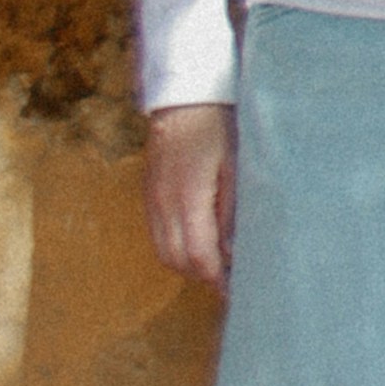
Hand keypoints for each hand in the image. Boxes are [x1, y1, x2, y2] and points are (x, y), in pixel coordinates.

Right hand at [140, 102, 234, 285]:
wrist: (184, 95)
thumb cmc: (217, 126)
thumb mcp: (235, 167)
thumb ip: (231, 211)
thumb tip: (233, 251)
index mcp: (188, 198)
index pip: (199, 257)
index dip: (217, 279)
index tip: (236, 290)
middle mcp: (164, 204)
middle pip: (177, 262)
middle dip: (203, 276)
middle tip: (229, 278)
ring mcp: (152, 200)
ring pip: (164, 252)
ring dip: (187, 264)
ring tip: (214, 262)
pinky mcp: (148, 194)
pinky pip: (157, 235)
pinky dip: (175, 248)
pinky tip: (195, 240)